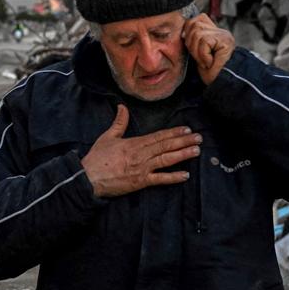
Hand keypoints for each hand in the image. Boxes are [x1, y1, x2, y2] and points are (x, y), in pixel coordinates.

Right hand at [81, 105, 201, 197]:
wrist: (89, 177)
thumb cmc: (97, 158)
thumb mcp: (108, 137)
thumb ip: (118, 122)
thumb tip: (122, 107)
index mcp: (134, 143)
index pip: (158, 136)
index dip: (174, 132)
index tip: (186, 129)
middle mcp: (141, 154)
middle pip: (166, 146)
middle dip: (184, 141)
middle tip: (199, 138)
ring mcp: (142, 169)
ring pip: (166, 160)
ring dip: (183, 155)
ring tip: (196, 151)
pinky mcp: (140, 182)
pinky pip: (160, 179)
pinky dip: (173, 177)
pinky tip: (185, 175)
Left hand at [182, 14, 234, 85]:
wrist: (221, 84)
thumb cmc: (209, 72)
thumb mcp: (197, 53)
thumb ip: (193, 39)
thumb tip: (182, 32)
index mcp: (214, 31)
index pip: (197, 18)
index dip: (189, 31)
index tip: (192, 48)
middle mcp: (220, 31)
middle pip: (194, 24)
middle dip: (191, 44)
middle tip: (200, 58)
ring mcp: (223, 35)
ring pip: (197, 33)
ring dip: (197, 52)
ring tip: (205, 61)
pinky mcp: (225, 40)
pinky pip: (204, 41)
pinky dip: (203, 55)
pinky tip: (210, 63)